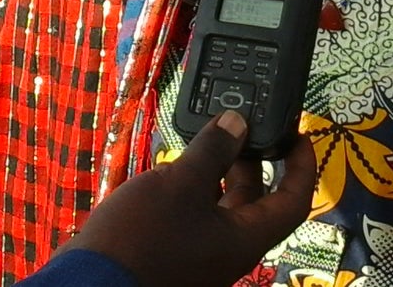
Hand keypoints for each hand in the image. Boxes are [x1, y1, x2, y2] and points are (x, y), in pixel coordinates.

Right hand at [59, 111, 315, 286]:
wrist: (90, 282)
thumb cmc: (141, 237)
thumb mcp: (180, 184)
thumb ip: (213, 150)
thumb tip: (238, 122)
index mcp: (243, 238)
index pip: (293, 202)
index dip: (302, 166)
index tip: (297, 134)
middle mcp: (228, 248)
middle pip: (257, 201)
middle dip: (254, 160)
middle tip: (245, 125)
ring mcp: (201, 252)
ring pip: (224, 206)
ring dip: (222, 171)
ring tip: (209, 135)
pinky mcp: (175, 250)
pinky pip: (198, 213)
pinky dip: (197, 186)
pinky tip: (178, 163)